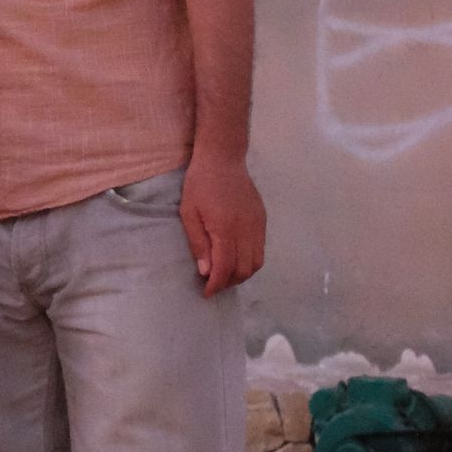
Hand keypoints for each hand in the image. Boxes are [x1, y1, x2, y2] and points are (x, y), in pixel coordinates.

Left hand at [180, 152, 265, 295]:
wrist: (223, 158)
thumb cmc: (200, 184)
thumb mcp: (189, 213)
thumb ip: (198, 243)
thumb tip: (206, 272)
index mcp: (226, 229)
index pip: (225, 267)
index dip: (217, 285)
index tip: (206, 293)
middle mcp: (247, 230)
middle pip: (244, 269)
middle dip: (228, 282)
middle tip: (213, 285)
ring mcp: (258, 226)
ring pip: (257, 263)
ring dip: (241, 275)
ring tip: (224, 275)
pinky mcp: (262, 221)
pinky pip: (261, 250)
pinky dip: (250, 262)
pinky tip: (236, 259)